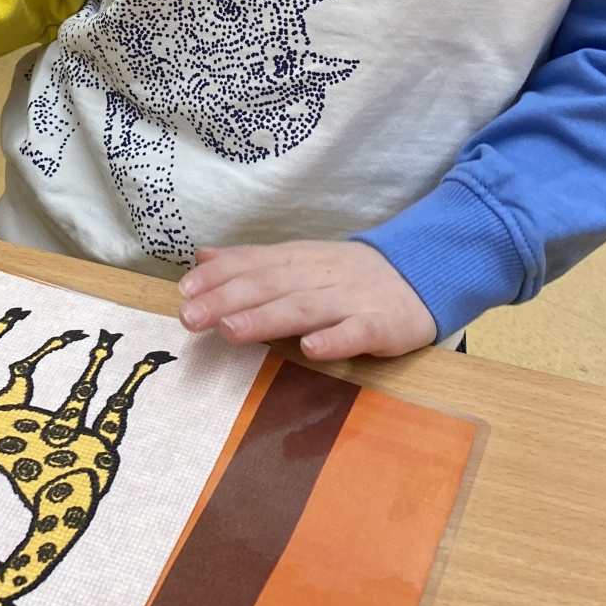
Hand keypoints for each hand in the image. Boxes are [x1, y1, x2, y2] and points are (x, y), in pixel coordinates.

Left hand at [177, 240, 436, 361]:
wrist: (419, 275)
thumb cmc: (347, 276)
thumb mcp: (298, 260)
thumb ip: (251, 262)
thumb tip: (203, 257)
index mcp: (297, 260)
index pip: (252, 264)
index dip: (218, 276)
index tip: (185, 291)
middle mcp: (318, 276)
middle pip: (270, 285)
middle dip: (228, 299)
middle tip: (190, 316)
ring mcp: (349, 299)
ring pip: (304, 307)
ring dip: (267, 317)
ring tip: (231, 329)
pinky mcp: (381, 324)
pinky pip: (357, 331)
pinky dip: (335, 338)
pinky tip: (312, 348)